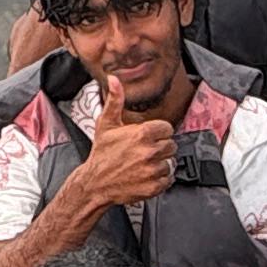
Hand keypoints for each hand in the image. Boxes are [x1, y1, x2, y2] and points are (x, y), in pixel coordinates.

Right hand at [82, 68, 177, 208]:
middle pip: (171, 145)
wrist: (95, 183)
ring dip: (161, 163)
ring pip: (170, 162)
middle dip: (160, 147)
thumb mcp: (106, 124)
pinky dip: (161, 178)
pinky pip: (169, 179)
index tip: (149, 137)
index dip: (158, 132)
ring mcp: (152, 169)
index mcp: (142, 133)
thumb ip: (115, 100)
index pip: (167, 128)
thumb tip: (114, 80)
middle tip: (145, 151)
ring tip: (145, 163)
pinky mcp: (154, 186)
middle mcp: (149, 151)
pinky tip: (147, 174)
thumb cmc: (101, 154)